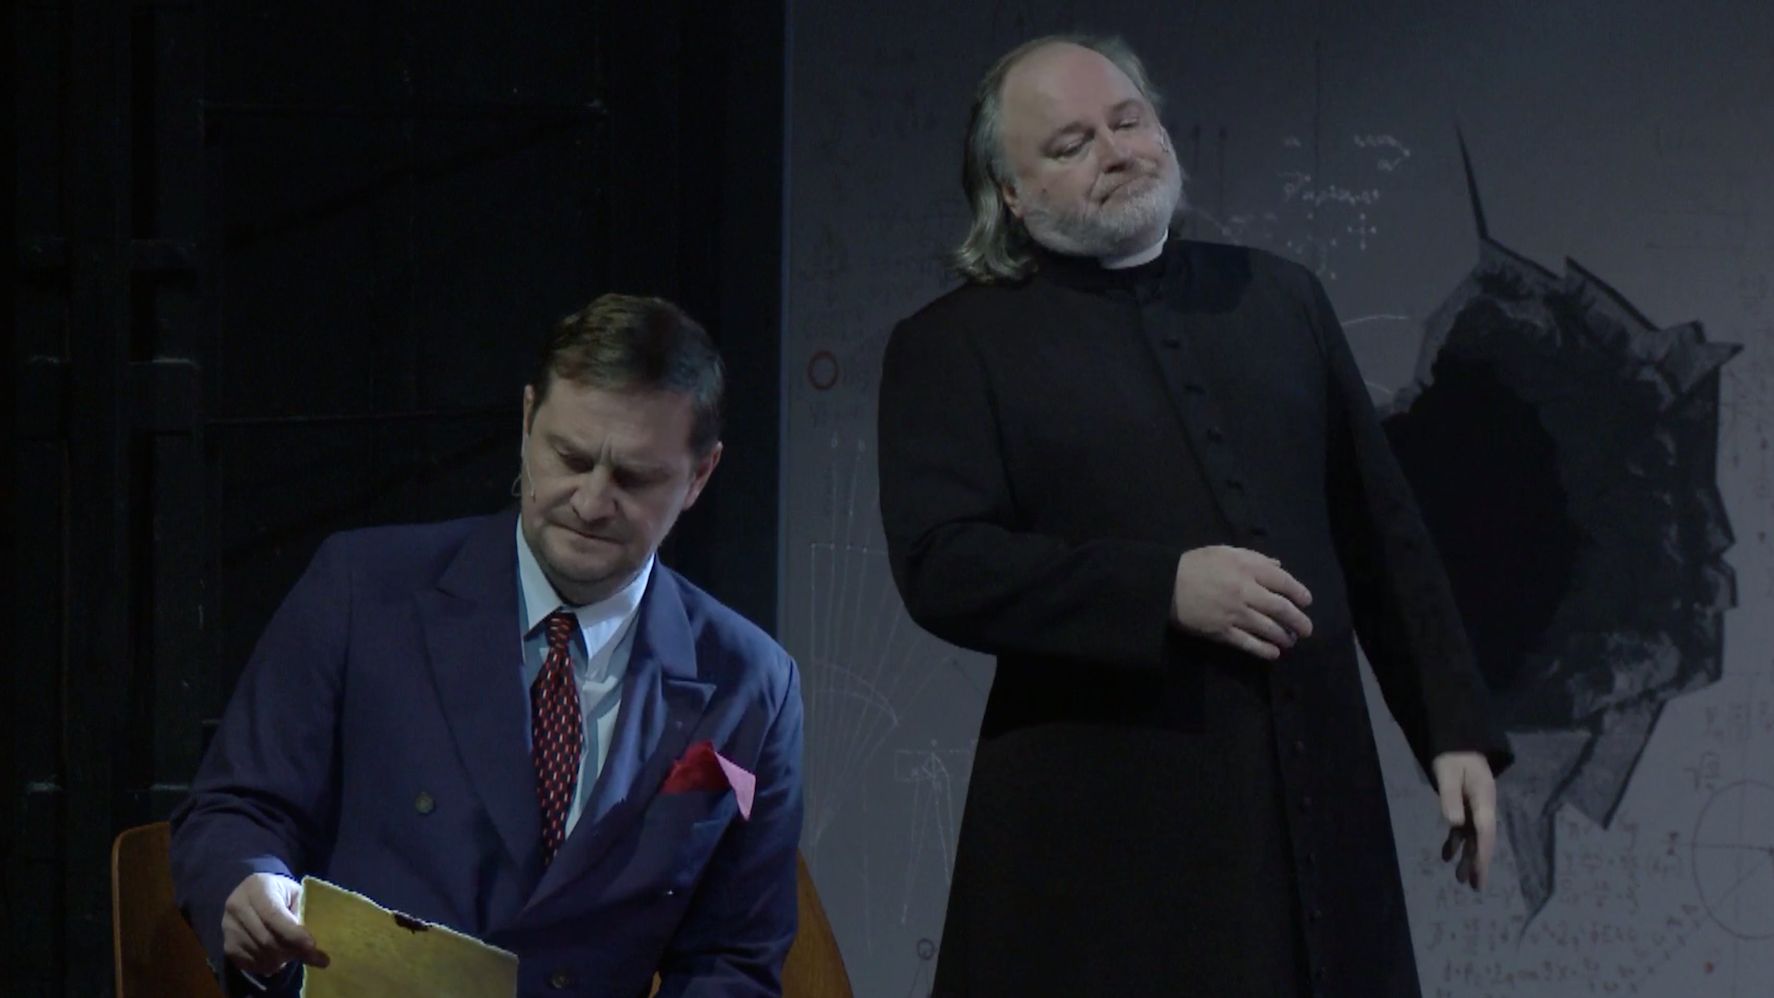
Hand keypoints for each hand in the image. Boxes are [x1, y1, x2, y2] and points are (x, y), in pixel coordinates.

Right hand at [221, 872, 328, 976]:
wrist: (251, 894)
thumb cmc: (280, 892)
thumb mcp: (294, 893)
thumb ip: (302, 912)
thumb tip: (313, 944)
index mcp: (256, 888)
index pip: (273, 916)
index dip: (293, 934)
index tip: (312, 946)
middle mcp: (237, 907)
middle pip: (267, 940)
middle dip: (292, 951)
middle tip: (312, 956)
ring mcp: (229, 928)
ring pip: (260, 955)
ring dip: (282, 960)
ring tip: (294, 954)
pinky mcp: (228, 946)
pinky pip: (250, 964)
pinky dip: (269, 966)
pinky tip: (279, 959)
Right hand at [1169, 546, 1312, 659]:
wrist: (1166, 585)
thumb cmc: (1195, 565)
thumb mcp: (1225, 552)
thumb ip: (1254, 558)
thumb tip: (1278, 566)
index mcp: (1247, 569)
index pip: (1283, 582)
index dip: (1299, 592)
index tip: (1307, 601)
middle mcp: (1246, 592)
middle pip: (1281, 608)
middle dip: (1298, 621)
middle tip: (1307, 629)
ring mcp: (1235, 614)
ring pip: (1268, 628)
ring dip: (1284, 636)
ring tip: (1292, 641)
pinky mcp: (1222, 632)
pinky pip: (1248, 644)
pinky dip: (1264, 650)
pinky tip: (1274, 653)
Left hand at [1432, 751, 1496, 890]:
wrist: (1456, 740)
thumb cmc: (1452, 754)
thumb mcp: (1447, 771)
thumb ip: (1449, 796)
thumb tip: (1454, 823)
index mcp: (1483, 798)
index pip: (1485, 831)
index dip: (1483, 854)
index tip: (1479, 874)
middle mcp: (1483, 806)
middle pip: (1483, 839)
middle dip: (1479, 863)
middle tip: (1475, 886)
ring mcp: (1475, 808)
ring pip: (1474, 838)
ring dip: (1467, 857)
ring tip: (1460, 879)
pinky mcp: (1466, 807)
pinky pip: (1463, 829)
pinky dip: (1455, 842)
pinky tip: (1446, 856)